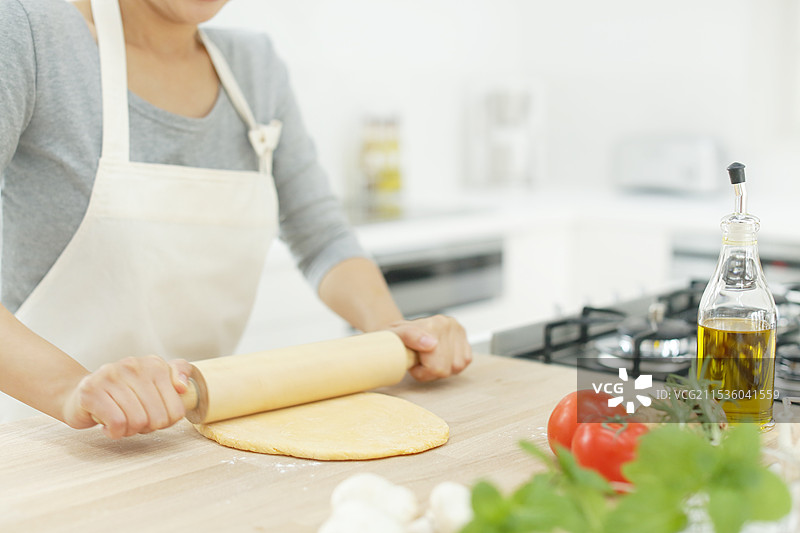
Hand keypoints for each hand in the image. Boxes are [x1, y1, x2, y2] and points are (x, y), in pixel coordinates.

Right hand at [62, 356, 191, 438]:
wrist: (79, 393)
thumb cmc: (123, 393)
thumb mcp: (154, 381)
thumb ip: (178, 374)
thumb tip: (183, 387)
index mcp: (154, 364)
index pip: (176, 408)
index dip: (167, 422)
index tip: (156, 419)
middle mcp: (134, 365)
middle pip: (158, 417)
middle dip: (148, 428)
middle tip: (136, 423)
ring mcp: (111, 375)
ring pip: (138, 421)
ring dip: (130, 430)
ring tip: (122, 424)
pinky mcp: (91, 390)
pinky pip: (117, 423)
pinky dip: (115, 432)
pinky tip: (109, 427)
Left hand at [387, 315, 472, 381]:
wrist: (401, 331)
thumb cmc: (395, 337)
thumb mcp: (393, 336)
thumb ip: (409, 337)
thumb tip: (432, 344)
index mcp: (432, 324)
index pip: (434, 367)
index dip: (420, 372)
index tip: (411, 363)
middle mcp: (448, 324)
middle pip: (445, 369)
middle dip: (429, 371)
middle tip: (418, 361)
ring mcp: (458, 330)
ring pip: (456, 367)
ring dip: (440, 368)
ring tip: (428, 359)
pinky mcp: (464, 338)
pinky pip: (464, 362)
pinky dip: (451, 364)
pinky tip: (439, 357)